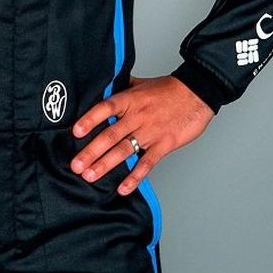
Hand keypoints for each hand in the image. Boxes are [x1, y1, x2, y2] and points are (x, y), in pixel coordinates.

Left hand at [70, 74, 214, 194]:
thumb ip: (121, 87)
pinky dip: (135, 177)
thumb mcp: (141, 83)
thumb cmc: (169, 89)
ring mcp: (151, 132)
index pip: (105, 108)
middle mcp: (138, 116)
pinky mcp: (164, 144)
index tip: (75, 132)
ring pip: (124, 150)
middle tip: (76, 165)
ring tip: (90, 176)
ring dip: (106, 165)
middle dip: (91, 151)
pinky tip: (123, 188)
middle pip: (111, 134)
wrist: (198, 93)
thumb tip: (101, 88)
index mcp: (130, 99)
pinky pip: (147, 163)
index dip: (90, 120)